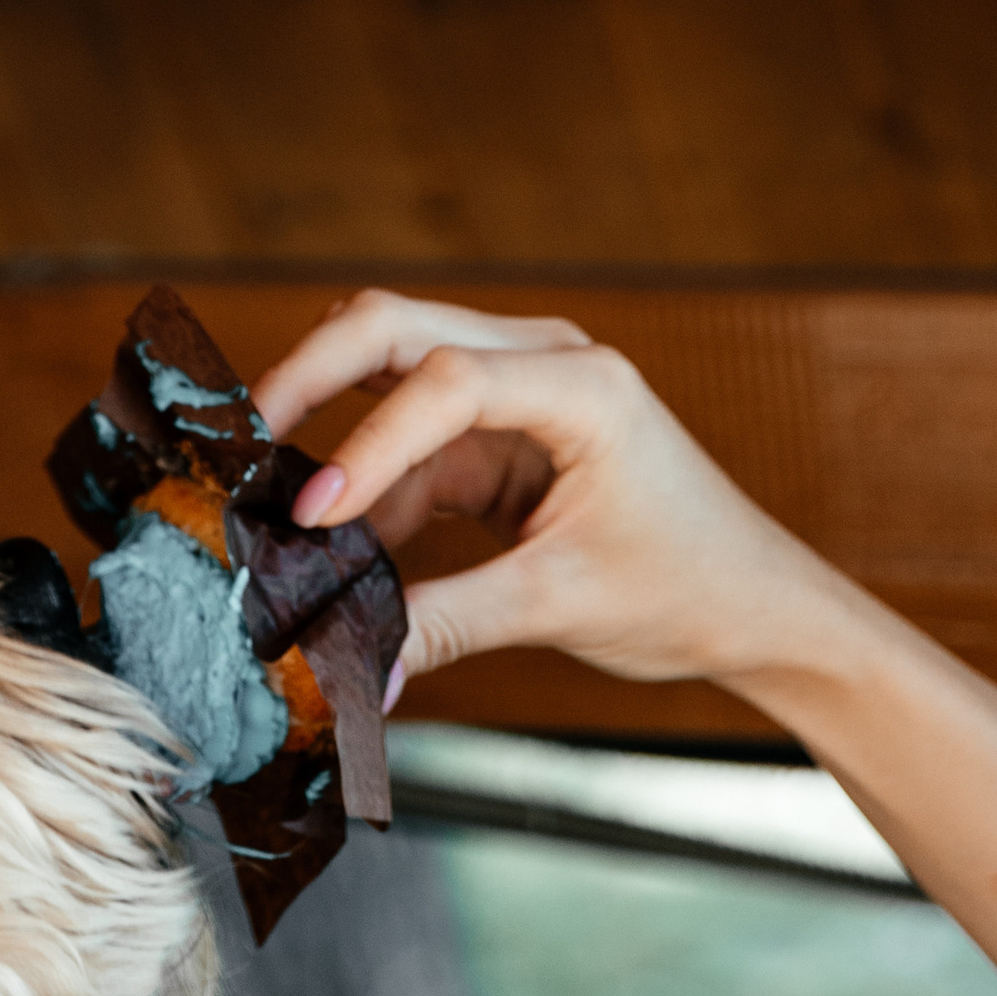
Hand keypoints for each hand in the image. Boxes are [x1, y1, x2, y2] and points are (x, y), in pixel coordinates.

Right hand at [251, 290, 844, 696]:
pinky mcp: (501, 431)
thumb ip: (447, 625)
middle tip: (237, 437)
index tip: (314, 514)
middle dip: (310, 376)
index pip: (445, 381)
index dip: (367, 444)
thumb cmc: (690, 588)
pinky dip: (365, 480)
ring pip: (389, 365)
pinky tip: (327, 537)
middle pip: (394, 328)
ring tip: (265, 489)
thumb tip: (352, 668)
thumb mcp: (561, 605)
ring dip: (326, 417)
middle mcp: (544, 359)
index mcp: (582, 383)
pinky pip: (410, 436)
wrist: (759, 606)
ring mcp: (520, 388)